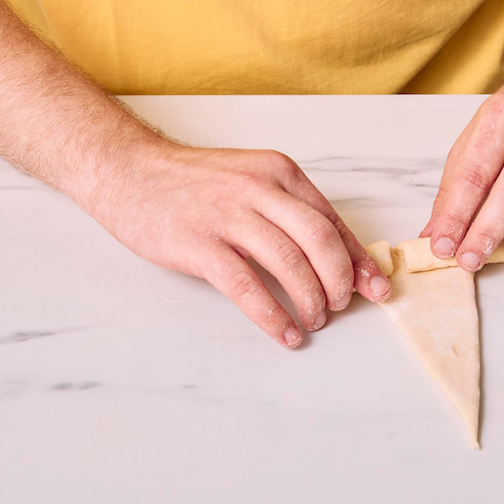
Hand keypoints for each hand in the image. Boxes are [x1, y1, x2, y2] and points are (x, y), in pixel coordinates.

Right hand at [82, 141, 391, 347]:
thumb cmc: (194, 183)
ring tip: (312, 322)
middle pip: (320, 241)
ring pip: (289, 264)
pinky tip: (284, 332)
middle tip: (338, 307)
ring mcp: (228, 216)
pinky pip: (248, 287)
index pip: (332, 220)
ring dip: (309, 301)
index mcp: (279, 172)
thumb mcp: (251, 182)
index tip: (375, 288)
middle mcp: (259, 189)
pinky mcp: (199, 244)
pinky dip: (273, 316)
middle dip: (339, 282)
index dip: (357, 259)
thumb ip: (291, 212)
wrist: (128, 171)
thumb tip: (338, 256)